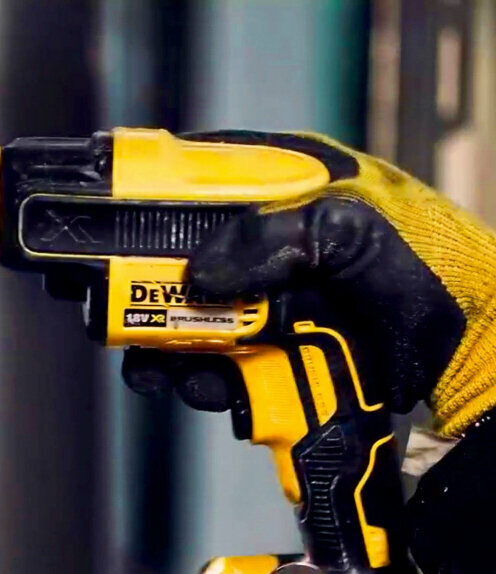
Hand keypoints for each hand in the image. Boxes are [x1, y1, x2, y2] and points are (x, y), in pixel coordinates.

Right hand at [123, 131, 495, 437]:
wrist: (467, 356)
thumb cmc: (429, 271)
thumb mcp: (357, 234)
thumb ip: (278, 237)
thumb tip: (198, 273)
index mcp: (293, 190)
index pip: (210, 175)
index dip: (161, 193)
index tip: (121, 218)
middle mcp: (272, 246)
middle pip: (188, 258)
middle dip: (150, 289)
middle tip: (121, 312)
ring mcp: (271, 301)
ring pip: (196, 320)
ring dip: (168, 346)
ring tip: (157, 370)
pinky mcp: (276, 350)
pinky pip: (222, 364)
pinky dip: (204, 380)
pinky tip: (204, 388)